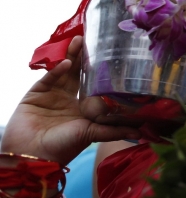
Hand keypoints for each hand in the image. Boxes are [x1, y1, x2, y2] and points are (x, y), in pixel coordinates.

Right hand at [0, 36, 140, 164]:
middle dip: (86, 57)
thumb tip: (141, 132)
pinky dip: (57, 69)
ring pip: (64, 70)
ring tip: (80, 41)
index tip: (110, 55)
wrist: (32, 157)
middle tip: (95, 41)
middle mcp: (69, 98)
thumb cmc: (63, 148)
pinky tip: (67, 62)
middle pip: (79, 73)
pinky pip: (48, 77)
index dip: (100, 71)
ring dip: (72, 56)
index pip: (94, 84)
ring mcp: (52, 94)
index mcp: (83, 107)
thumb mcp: (92, 135)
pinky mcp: (36, 93)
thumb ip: (114, 130)